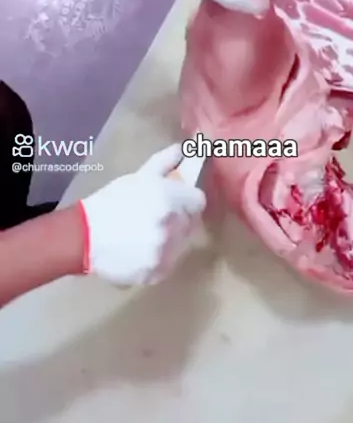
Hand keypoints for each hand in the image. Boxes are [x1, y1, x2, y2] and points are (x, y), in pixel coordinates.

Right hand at [79, 144, 205, 285]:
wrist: (83, 235)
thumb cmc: (111, 202)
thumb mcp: (138, 177)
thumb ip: (164, 162)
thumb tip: (183, 149)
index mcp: (170, 199)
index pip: (198, 201)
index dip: (188, 200)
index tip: (177, 202)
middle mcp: (173, 225)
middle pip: (190, 223)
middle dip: (179, 220)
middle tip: (155, 218)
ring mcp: (166, 252)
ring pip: (180, 245)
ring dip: (170, 241)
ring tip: (144, 236)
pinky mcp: (158, 273)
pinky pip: (168, 264)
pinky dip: (158, 260)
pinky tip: (139, 252)